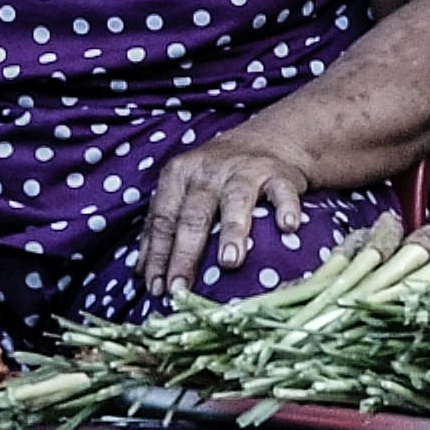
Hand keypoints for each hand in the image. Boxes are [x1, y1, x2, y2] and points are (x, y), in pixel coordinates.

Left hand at [138, 122, 319, 292]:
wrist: (266, 141)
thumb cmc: (217, 177)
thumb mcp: (184, 190)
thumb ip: (163, 225)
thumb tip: (143, 273)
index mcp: (179, 175)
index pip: (164, 218)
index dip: (157, 254)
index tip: (155, 287)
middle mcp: (209, 171)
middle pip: (193, 215)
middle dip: (184, 253)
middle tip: (180, 287)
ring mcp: (245, 171)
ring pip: (236, 201)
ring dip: (231, 232)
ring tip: (229, 263)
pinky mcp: (279, 175)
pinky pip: (282, 192)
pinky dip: (285, 208)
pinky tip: (287, 227)